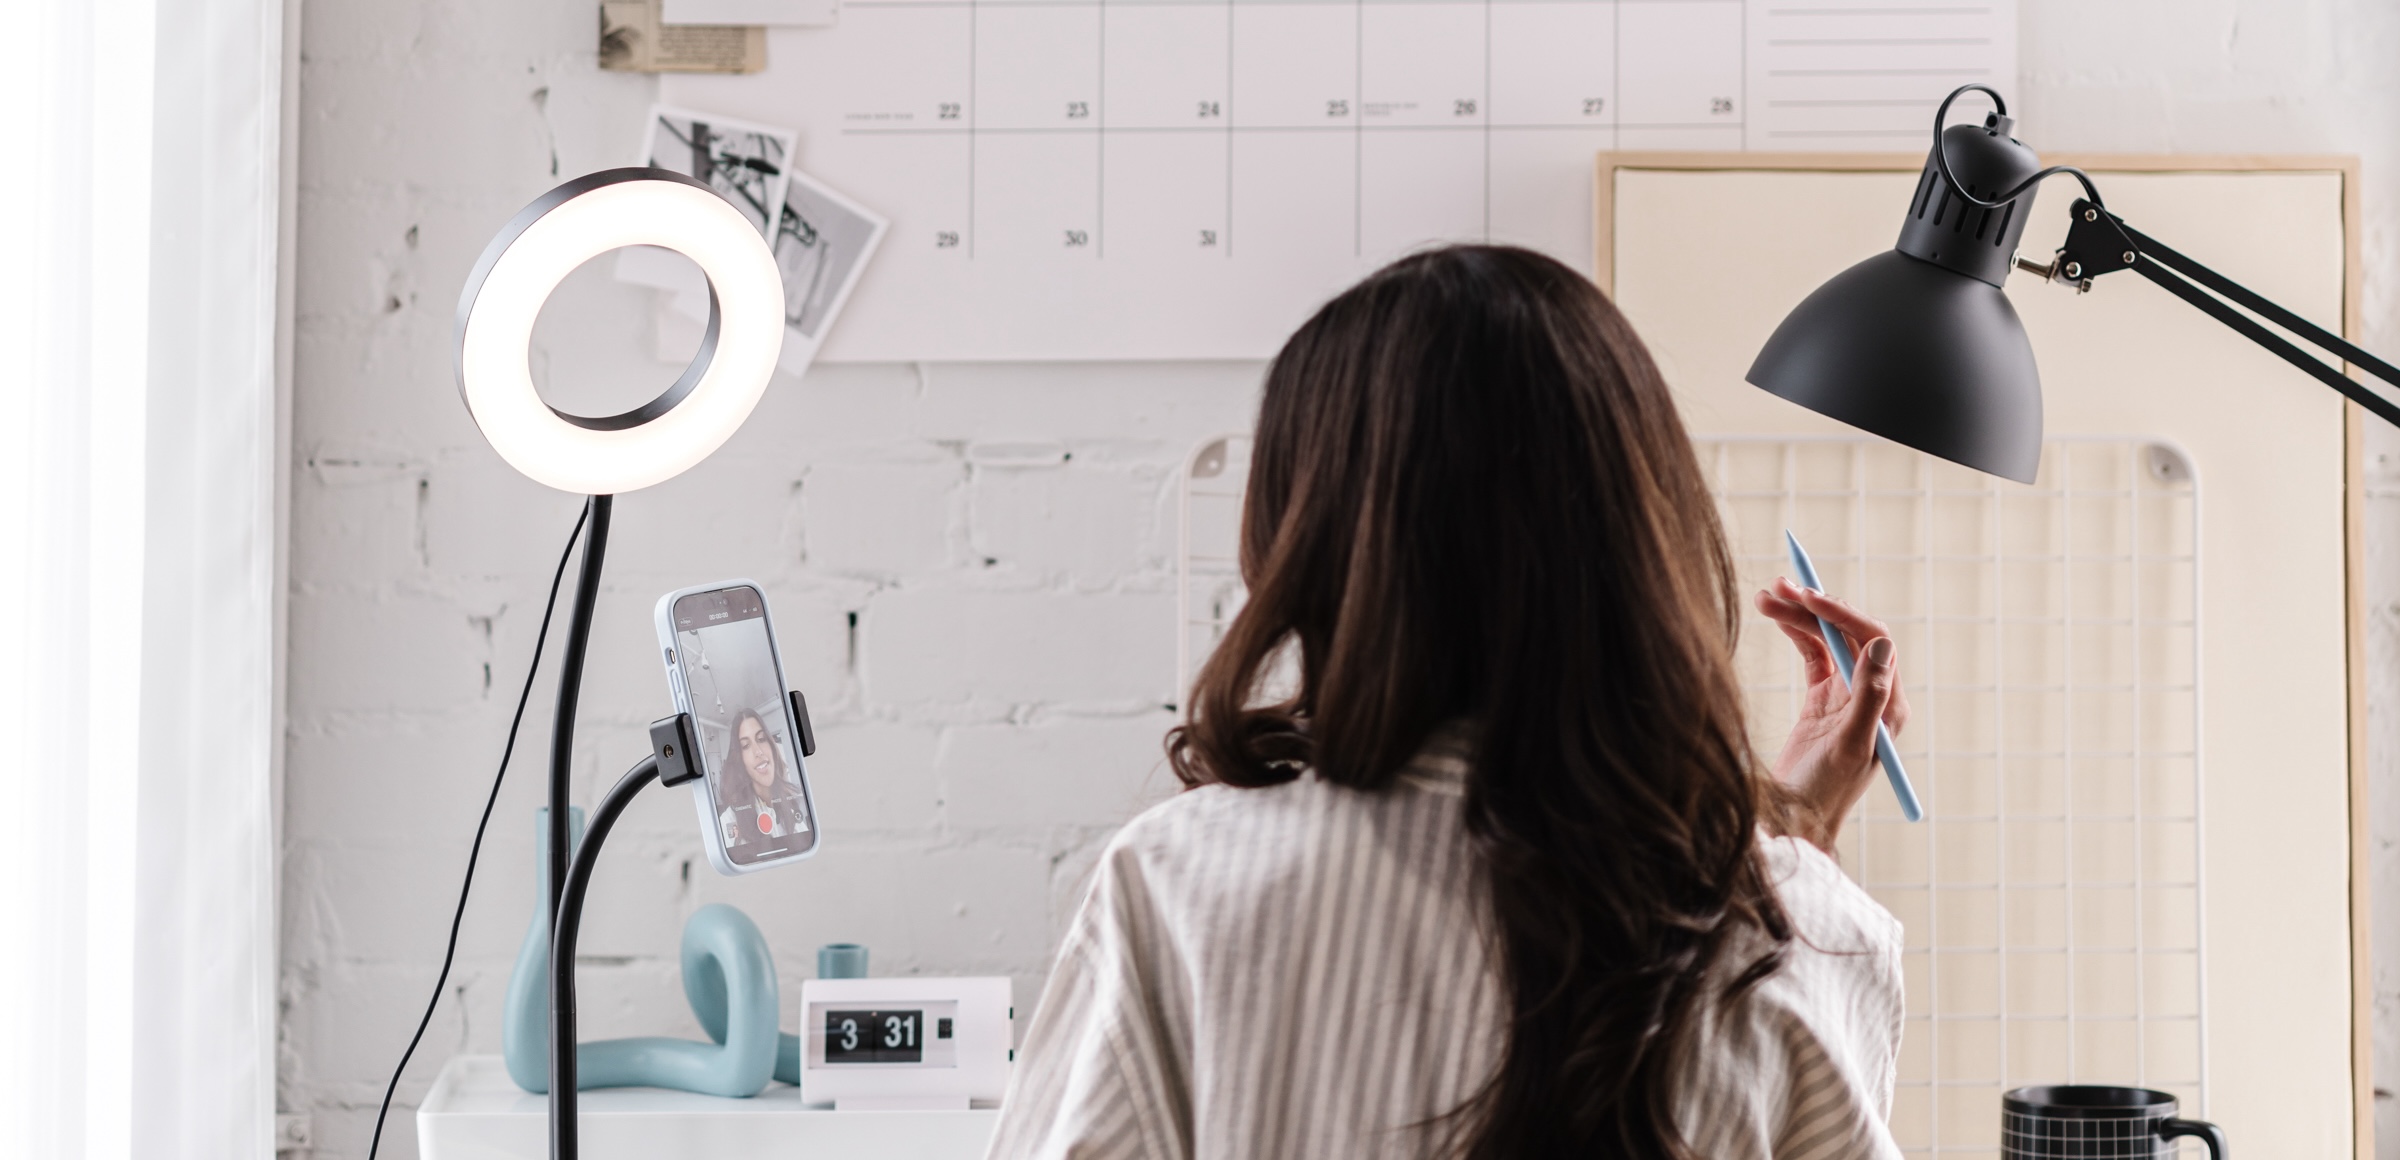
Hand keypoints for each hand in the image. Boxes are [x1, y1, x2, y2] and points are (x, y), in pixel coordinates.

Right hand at [1753, 577, 1908, 849]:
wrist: (1795, 824)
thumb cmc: (1825, 794)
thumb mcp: (1849, 747)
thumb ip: (1868, 696)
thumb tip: (1881, 644)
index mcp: (1888, 704)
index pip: (1872, 640)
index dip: (1842, 613)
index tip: (1808, 599)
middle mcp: (1871, 695)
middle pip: (1847, 634)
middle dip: (1815, 607)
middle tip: (1779, 586)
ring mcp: (1844, 696)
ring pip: (1825, 640)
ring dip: (1798, 616)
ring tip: (1764, 597)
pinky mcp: (1820, 701)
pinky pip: (1810, 654)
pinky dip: (1793, 633)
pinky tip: (1773, 618)